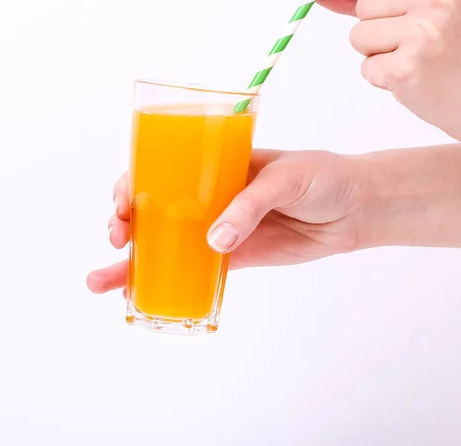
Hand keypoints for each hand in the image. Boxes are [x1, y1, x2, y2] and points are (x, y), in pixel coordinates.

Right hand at [86, 150, 368, 293]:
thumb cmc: (323, 176)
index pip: (166, 168)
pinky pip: (198, 271)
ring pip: (171, 244)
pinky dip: (173, 283)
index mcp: (219, 164)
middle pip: (157, 209)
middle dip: (127, 223)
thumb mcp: (286, 177)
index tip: (124, 201)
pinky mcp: (238, 256)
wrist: (356, 207)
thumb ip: (250, 205)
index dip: (136, 182)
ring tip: (104, 280)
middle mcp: (213, 195)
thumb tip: (214, 241)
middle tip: (119, 237)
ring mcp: (223, 227)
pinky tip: (145, 296)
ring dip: (136, 261)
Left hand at [285, 0, 460, 145]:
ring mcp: (422, 32)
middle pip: (361, 7)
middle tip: (420, 43)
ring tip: (421, 60)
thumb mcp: (434, 5)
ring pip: (359, 38)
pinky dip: (384, 78)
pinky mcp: (408, 68)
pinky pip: (367, 69)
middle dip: (377, 28)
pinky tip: (418, 80)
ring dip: (379, 54)